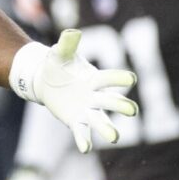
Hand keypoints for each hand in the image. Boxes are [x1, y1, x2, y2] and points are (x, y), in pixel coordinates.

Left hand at [10, 29, 137, 152]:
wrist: (46, 80)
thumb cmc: (58, 64)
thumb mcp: (60, 53)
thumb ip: (67, 44)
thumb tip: (71, 32)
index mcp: (95, 78)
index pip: (109, 78)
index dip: (119, 78)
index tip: (130, 78)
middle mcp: (95, 96)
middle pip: (111, 101)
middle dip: (121, 105)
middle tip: (132, 111)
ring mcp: (87, 110)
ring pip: (100, 120)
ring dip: (107, 128)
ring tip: (114, 137)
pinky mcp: (76, 120)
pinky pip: (82, 131)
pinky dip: (84, 139)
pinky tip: (85, 148)